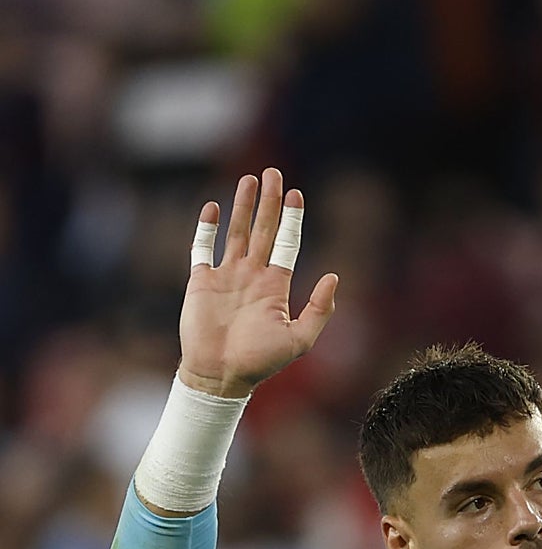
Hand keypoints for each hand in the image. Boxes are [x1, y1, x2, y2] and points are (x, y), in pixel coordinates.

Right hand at [178, 169, 337, 397]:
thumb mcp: (300, 338)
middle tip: (273, 173)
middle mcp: (252, 276)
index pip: (286, 243)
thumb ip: (318, 309)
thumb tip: (334, 276)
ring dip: (242, 206)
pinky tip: (213, 207)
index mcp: (275, 285)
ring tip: (249, 179)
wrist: (221, 375)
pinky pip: (203, 249)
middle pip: (262, 229)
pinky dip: (207, 228)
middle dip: (269, 201)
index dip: (291, 219)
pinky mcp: (201, 281)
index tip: (296, 193)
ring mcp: (226, 277)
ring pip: (236, 232)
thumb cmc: (260, 362)